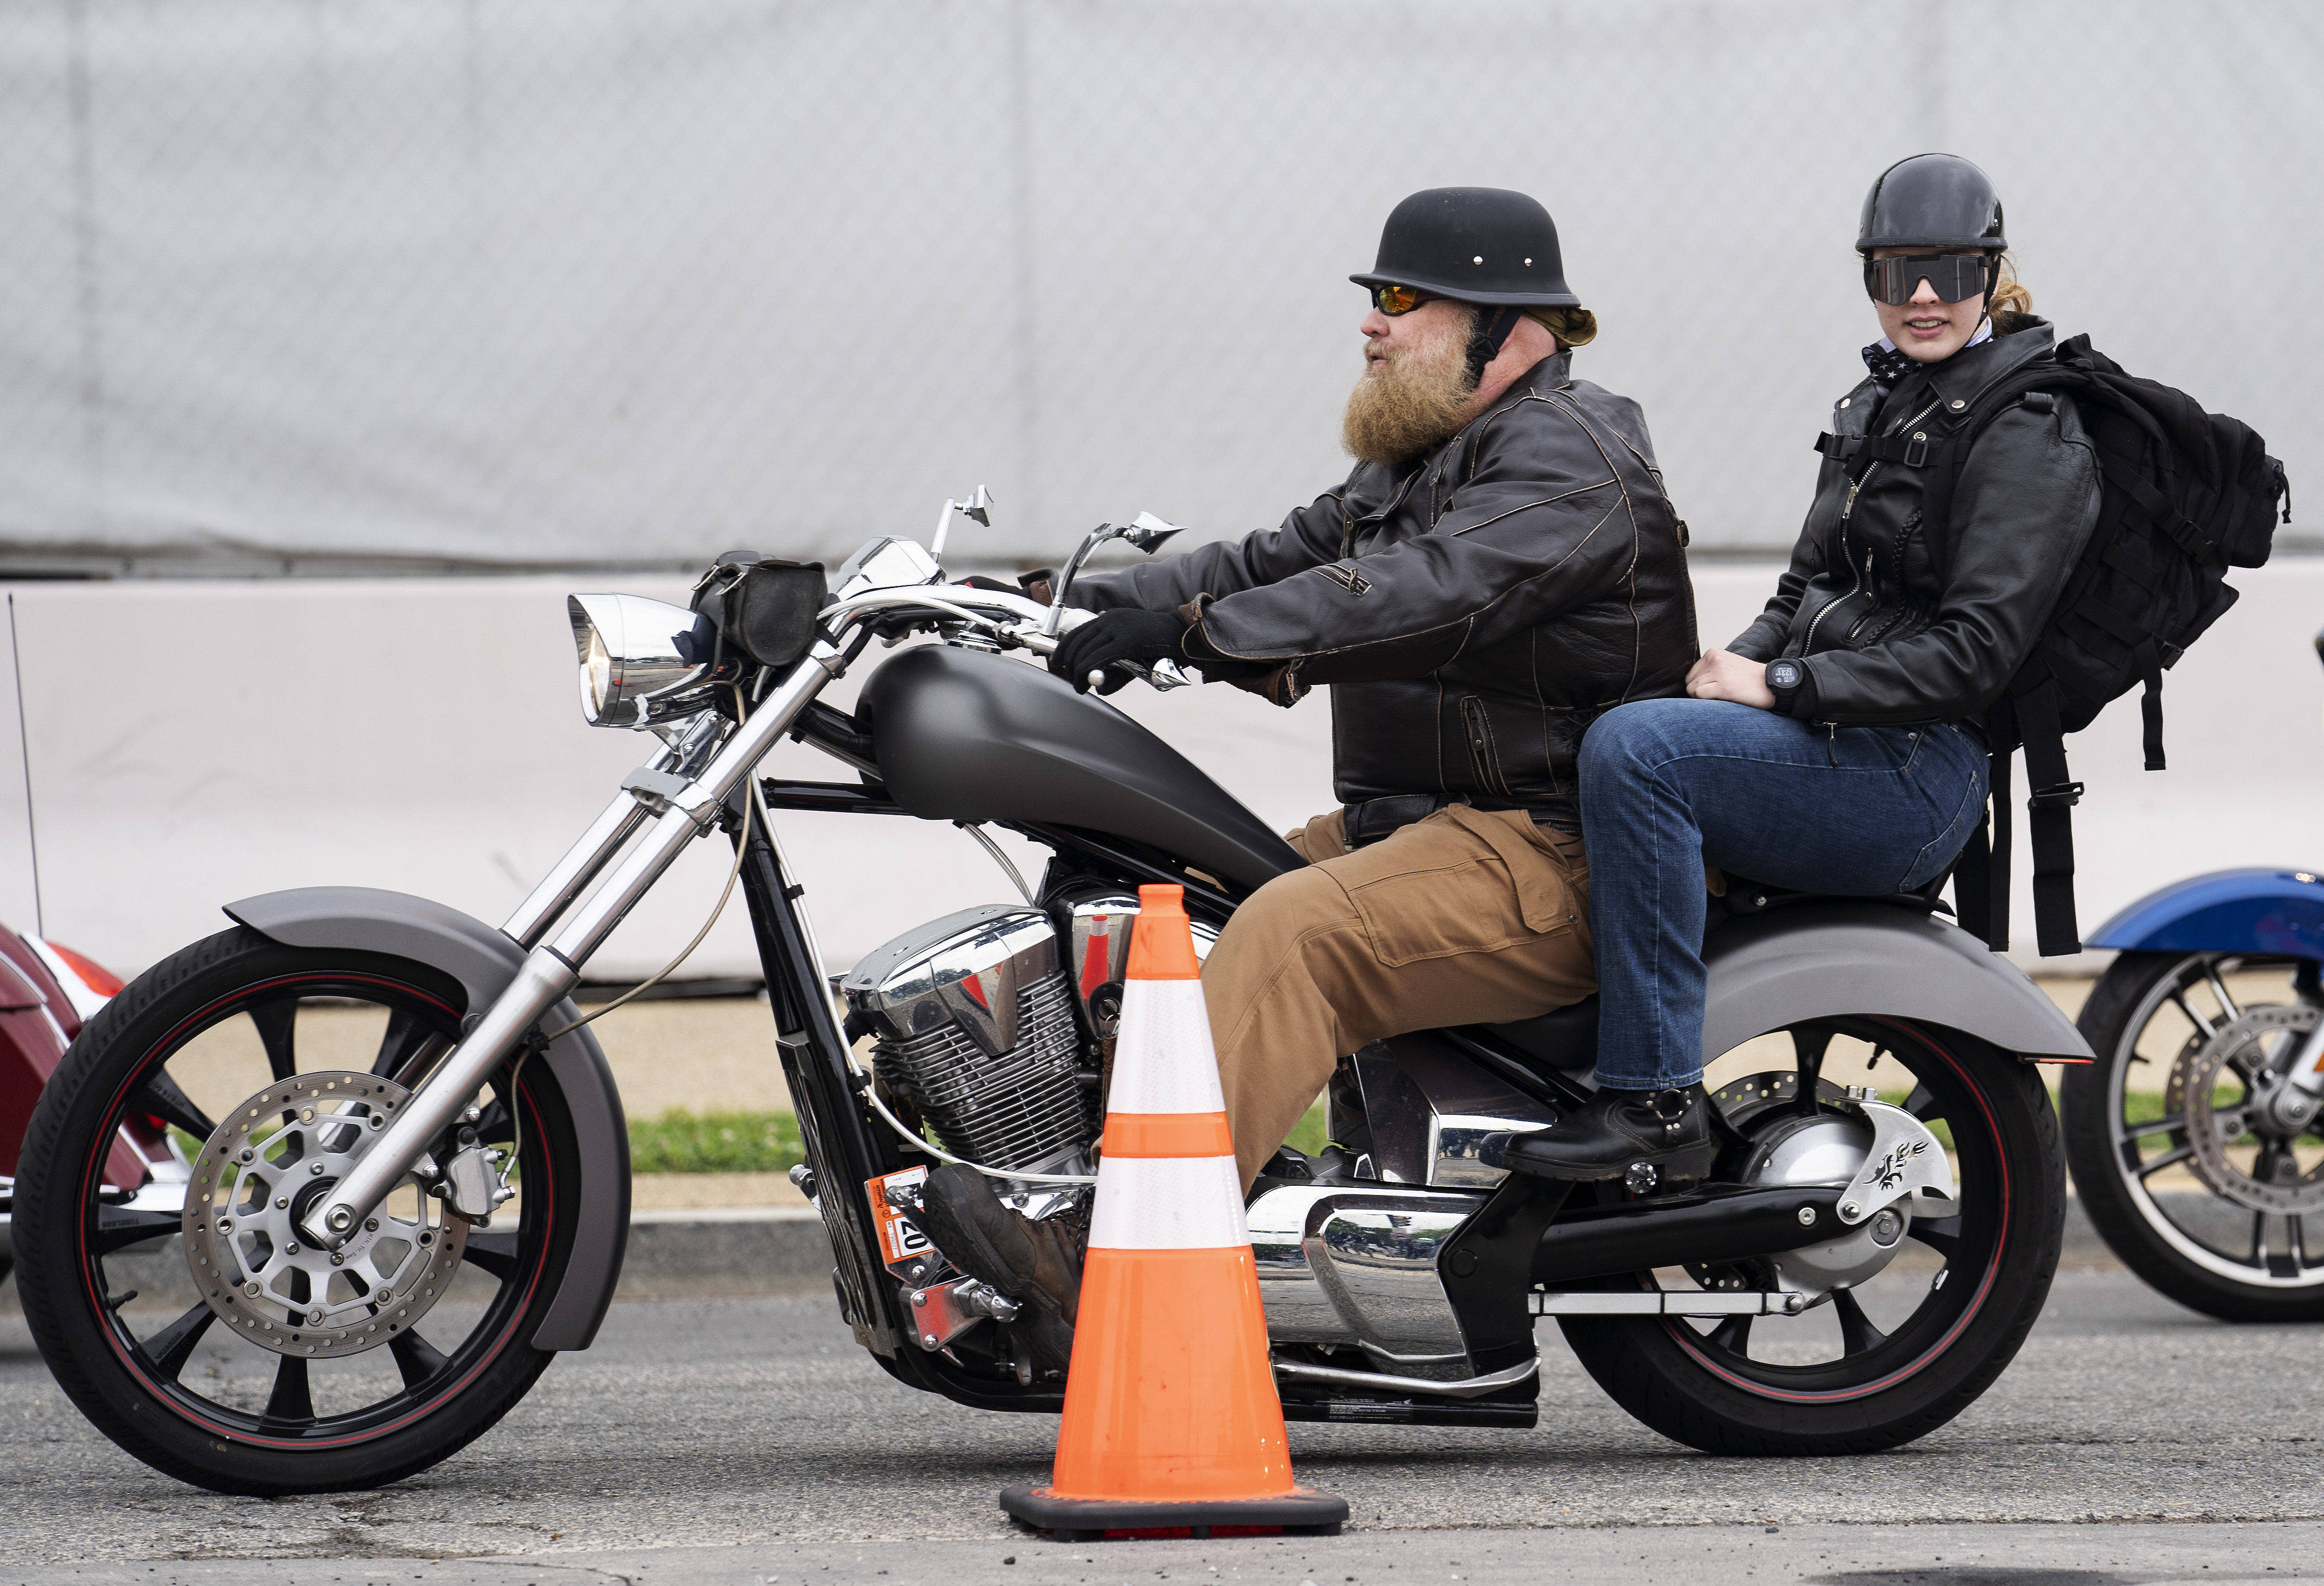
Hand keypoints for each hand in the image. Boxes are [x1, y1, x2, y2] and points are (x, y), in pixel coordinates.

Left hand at [1047, 608, 1187, 694]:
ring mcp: (1118, 628)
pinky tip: (1087, 682)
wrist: (1185, 635)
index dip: (1063, 649)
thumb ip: (1116, 670)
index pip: (1077, 632)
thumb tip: (1100, 689)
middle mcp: (1109, 619)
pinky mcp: (1126, 641)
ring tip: (1080, 687)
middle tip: (1073, 682)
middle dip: (1069, 665)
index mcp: (1109, 618)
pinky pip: (1098, 657)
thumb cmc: (1161, 646)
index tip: (1058, 663)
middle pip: (1077, 642)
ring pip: (1084, 652)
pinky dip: (1088, 671)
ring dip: (1078, 673)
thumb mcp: (1133, 656)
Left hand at [1685, 648, 1775, 708]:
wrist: (1772, 684)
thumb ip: (1709, 670)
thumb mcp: (1727, 666)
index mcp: (1713, 653)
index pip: (1690, 675)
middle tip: (1720, 694)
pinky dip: (1707, 702)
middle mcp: (1714, 659)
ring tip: (1723, 696)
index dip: (1700, 686)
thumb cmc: (1748, 680)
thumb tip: (1687, 686)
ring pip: (1692, 690)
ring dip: (1704, 699)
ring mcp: (1718, 671)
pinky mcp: (1723, 685)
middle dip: (1700, 693)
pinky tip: (1723, 700)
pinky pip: (1699, 695)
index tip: (1715, 689)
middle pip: (1689, 683)